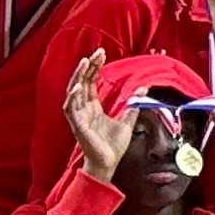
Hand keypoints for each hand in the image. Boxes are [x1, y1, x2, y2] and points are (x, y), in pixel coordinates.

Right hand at [63, 51, 132, 181]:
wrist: (109, 162)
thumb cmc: (114, 145)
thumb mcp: (127, 121)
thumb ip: (133, 104)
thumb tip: (143, 88)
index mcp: (93, 107)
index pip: (91, 82)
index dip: (94, 67)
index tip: (101, 53)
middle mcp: (84, 109)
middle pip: (82, 83)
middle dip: (88, 67)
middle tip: (96, 52)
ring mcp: (79, 117)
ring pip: (74, 92)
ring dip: (78, 77)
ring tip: (84, 63)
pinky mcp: (77, 126)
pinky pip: (71, 109)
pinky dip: (73, 97)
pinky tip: (78, 87)